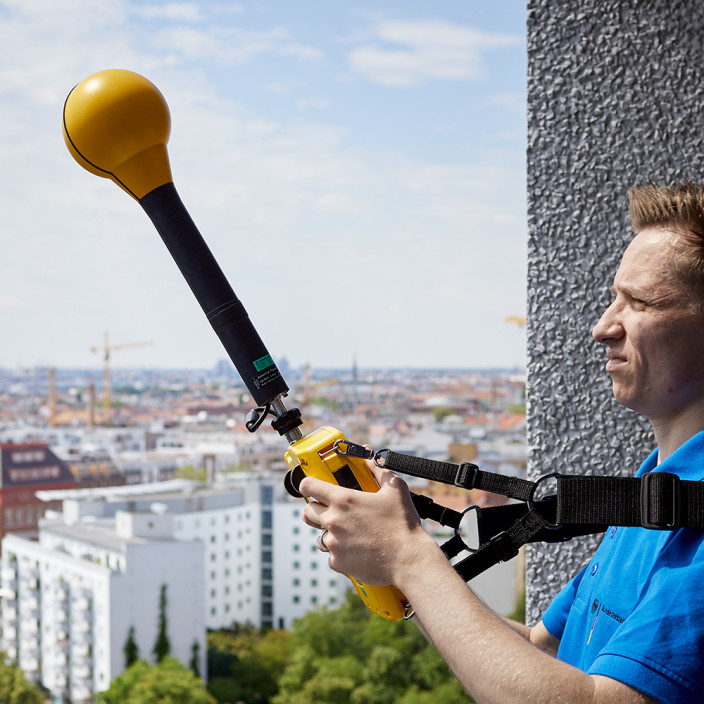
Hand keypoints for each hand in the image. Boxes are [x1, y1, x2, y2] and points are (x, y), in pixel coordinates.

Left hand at [299, 461, 433, 586]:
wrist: (409, 560)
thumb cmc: (403, 524)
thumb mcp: (395, 489)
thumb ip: (378, 469)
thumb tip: (369, 455)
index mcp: (344, 500)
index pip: (309, 486)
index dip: (308, 484)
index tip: (310, 487)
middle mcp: (334, 521)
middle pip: (308, 512)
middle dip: (316, 509)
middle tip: (330, 510)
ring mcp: (334, 543)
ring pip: (320, 535)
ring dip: (329, 533)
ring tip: (349, 533)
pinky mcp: (338, 562)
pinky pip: (331, 555)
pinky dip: (341, 553)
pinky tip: (357, 550)